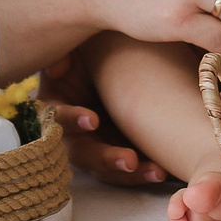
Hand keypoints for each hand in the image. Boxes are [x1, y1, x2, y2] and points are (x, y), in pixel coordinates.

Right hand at [38, 58, 166, 186]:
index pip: (58, 116)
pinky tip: (163, 171)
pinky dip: (143, 172)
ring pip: (107, 168)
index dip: (72, 120)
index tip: (92, 120)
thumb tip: (56, 69)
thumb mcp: (79, 47)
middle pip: (83, 152)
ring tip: (155, 171)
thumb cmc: (96, 47)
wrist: (121, 53)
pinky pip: (128, 171)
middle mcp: (73, 131)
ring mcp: (96, 145)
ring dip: (129, 173)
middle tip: (129, 160)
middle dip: (105, 158)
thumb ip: (65, 56)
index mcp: (59, 102)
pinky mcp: (117, 153)